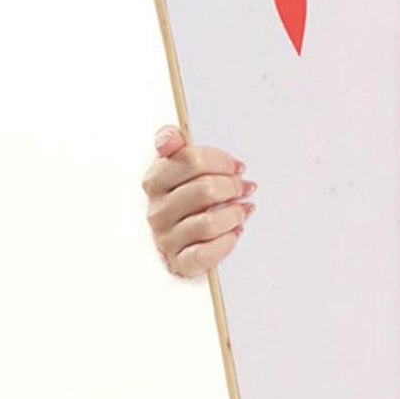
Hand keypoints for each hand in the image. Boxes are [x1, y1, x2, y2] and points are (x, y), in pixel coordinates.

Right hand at [142, 123, 255, 277]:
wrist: (178, 243)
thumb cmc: (184, 201)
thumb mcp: (176, 167)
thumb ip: (172, 143)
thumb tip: (173, 137)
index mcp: (155, 180)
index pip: (192, 159)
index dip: (222, 162)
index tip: (236, 167)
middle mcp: (156, 209)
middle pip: (205, 189)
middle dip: (233, 187)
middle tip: (244, 188)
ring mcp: (166, 237)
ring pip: (208, 222)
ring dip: (234, 215)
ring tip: (243, 211)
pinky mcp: (179, 262)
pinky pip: (206, 253)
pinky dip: (227, 242)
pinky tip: (235, 232)